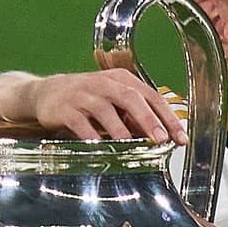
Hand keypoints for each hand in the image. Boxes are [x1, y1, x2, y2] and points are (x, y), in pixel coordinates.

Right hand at [0, 66, 180, 142]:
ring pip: (105, 109)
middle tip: (160, 139)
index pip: (152, 96)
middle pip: (131, 98)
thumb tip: (162, 137)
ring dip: (120, 128)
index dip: (168, 117)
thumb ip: (136, 116)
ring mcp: (84, 95)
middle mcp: (104, 84)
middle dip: (148, 119)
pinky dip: (90, 135)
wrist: (47, 93)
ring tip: (132, 144)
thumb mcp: (114, 101)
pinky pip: (80, 122)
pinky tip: (100, 146)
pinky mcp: (65, 108)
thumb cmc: (88, 99)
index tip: (180, 138)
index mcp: (122, 80)